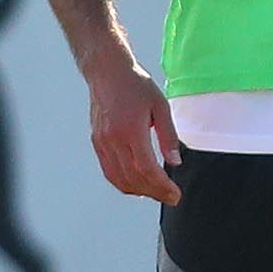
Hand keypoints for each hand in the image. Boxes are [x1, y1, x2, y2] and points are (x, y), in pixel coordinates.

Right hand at [87, 58, 180, 205]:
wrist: (108, 73)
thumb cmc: (136, 86)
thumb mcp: (161, 106)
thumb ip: (168, 136)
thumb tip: (175, 162)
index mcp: (131, 130)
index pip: (146, 169)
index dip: (161, 186)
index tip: (175, 194)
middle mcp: (113, 140)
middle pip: (133, 179)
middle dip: (154, 193)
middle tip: (171, 198)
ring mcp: (102, 143)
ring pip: (119, 179)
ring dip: (139, 191)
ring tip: (158, 193)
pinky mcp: (97, 143)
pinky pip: (109, 171)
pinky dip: (123, 183)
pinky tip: (138, 185)